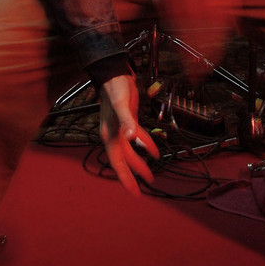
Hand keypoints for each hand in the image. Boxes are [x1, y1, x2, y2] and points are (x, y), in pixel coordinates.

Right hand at [98, 73, 158, 195]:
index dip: (125, 177)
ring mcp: (120, 129)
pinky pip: (136, 139)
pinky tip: (154, 150)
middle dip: (133, 175)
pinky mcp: (128, 122)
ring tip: (150, 174)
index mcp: (110, 135)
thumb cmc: (115, 88)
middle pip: (123, 161)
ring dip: (139, 163)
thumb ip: (127, 121)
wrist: (114, 74)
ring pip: (130, 152)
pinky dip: (145, 145)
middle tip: (143, 188)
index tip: (133, 191)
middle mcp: (114, 135)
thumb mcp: (122, 105)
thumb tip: (131, 137)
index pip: (117, 162)